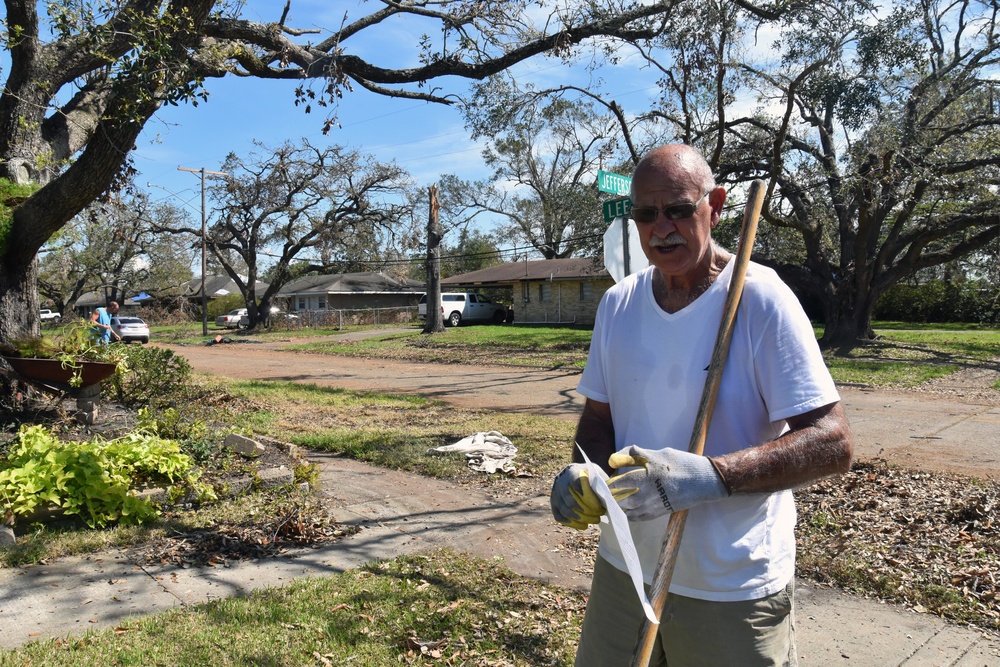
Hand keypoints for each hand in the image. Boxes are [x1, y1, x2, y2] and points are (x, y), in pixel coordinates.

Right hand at [550, 463, 607, 529]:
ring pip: (565, 510)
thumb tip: (610, 499)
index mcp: (572, 471)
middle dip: (588, 511)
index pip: (577, 483)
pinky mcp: (553, 504)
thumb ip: (601, 484)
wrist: (576, 473)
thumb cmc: (590, 476)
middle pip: (571, 501)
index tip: (599, 506)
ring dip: (581, 518)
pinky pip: (559, 517)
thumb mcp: (597, 474)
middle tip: (600, 514)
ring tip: (594, 520)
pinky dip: (572, 523)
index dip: (588, 497)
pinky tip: (584, 525)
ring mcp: (555, 494)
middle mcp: (560, 482)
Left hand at [606, 446, 728, 520]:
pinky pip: (637, 517)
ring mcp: (652, 507)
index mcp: (644, 478)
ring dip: (616, 505)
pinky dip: (627, 512)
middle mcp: (646, 496)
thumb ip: (633, 455)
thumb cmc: (681, 464)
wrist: (705, 482)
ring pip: (625, 511)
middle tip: (602, 491)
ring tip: (610, 499)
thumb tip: (613, 459)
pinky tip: (625, 506)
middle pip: (617, 501)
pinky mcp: (658, 513)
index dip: (604, 484)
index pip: (615, 485)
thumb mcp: (657, 454)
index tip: (599, 481)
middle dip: (608, 496)